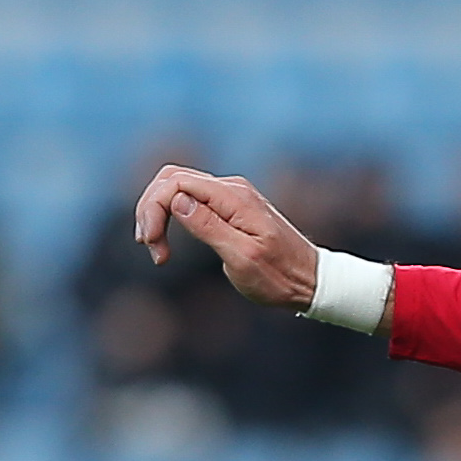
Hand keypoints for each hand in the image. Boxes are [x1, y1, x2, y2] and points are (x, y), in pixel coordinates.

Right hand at [132, 166, 318, 311]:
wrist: (311, 282)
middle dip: (151, 208)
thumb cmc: (279, 276)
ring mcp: (232, 196)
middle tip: (149, 246)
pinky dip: (172, 217)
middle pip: (172, 179)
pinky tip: (167, 242)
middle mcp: (232, 189)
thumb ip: (209, 227)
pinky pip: (191, 199)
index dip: (154, 208)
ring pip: (178, 187)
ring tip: (157, 250)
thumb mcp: (242, 257)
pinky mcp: (231, 207)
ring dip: (159, 214)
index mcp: (234, 198)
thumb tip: (176, 200)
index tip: (153, 245)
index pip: (176, 182)